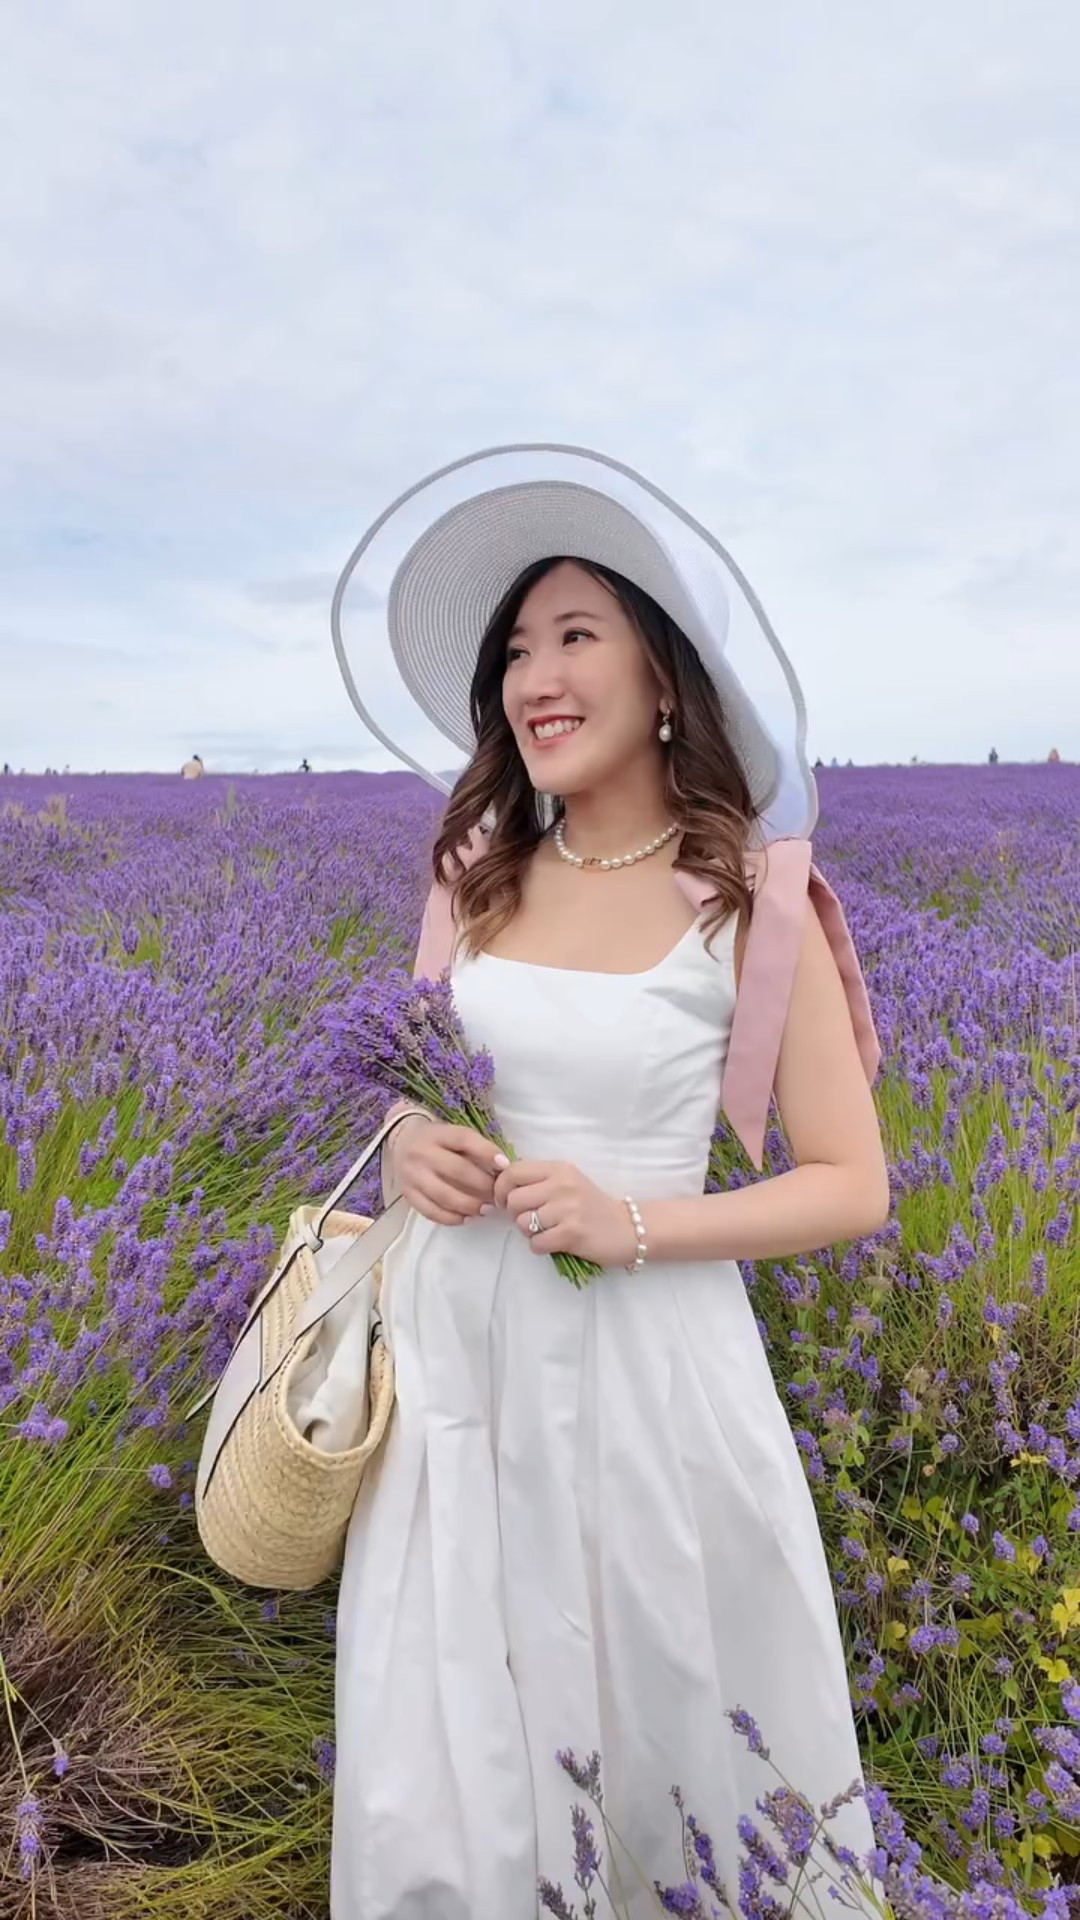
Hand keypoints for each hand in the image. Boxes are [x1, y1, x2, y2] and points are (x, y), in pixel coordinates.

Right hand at [388, 1116, 500, 1225]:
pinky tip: (468, 1217)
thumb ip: (475, 1148)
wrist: (402, 1143)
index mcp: (436, 1134)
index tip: (505, 1166)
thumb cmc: (437, 1141)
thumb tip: (502, 1168)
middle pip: (457, 1170)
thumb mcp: (453, 1135)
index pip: (464, 1139)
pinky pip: (431, 1211)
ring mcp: (412, 1175)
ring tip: (487, 1208)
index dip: (487, 1152)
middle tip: (498, 1194)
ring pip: (444, 1195)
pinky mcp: (408, 1194)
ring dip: (470, 1205)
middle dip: (483, 1185)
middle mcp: (421, 1153)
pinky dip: (452, 1218)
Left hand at [491, 1157, 638, 1267]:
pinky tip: (554, 1242)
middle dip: (515, 1214)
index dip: (501, 1189)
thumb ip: (538, 1181)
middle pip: (513, 1200)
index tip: (506, 1201)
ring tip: (546, 1231)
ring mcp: (568, 1209)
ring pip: (523, 1223)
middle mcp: (562, 1185)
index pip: (513, 1172)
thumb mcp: (567, 1182)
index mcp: (559, 1169)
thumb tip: (500, 1188)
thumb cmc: (591, 1206)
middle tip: (530, 1219)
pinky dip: (540, 1247)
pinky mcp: (572, 1234)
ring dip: (528, 1232)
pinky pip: (536, 1243)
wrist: (628, 1228)